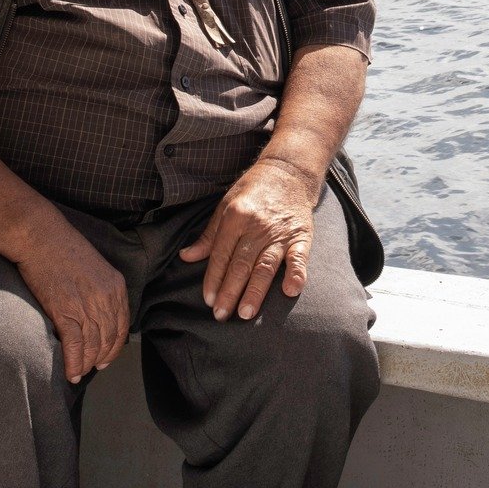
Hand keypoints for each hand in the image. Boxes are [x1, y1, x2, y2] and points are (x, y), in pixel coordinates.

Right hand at [10, 211, 129, 382]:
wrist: (40, 237)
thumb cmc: (62, 247)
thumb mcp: (95, 267)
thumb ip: (101, 291)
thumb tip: (97, 314)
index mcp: (116, 286)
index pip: (123, 326)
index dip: (115, 346)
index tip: (107, 357)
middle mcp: (106, 298)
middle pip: (109, 339)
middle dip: (101, 358)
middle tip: (92, 368)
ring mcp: (86, 306)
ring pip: (93, 346)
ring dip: (86, 365)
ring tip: (79, 374)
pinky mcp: (65, 312)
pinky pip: (74, 346)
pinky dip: (73, 363)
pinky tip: (71, 373)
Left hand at [179, 158, 320, 320]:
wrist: (288, 172)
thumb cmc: (253, 190)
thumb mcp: (225, 205)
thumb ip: (209, 235)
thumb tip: (187, 257)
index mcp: (235, 217)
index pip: (221, 254)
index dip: (214, 279)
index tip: (208, 300)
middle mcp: (257, 226)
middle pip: (241, 264)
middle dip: (230, 292)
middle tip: (221, 315)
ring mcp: (280, 232)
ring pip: (265, 266)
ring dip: (255, 291)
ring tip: (246, 313)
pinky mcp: (301, 235)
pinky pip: (299, 258)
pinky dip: (296, 273)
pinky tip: (290, 291)